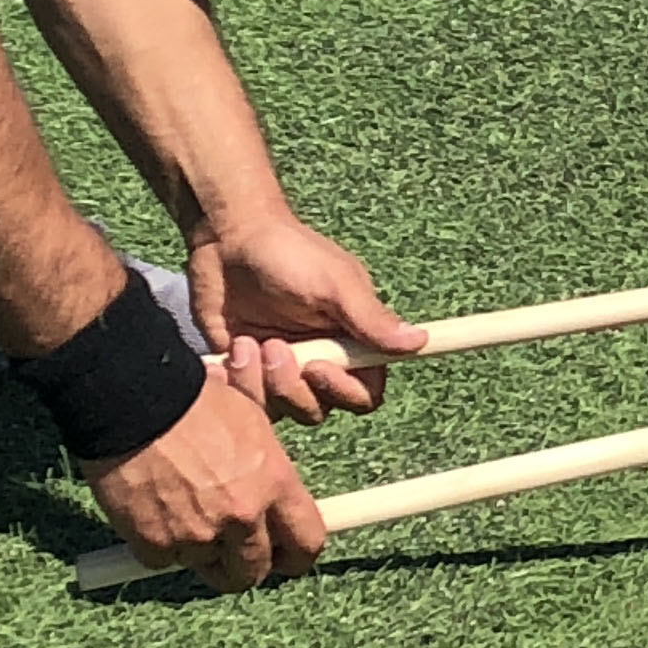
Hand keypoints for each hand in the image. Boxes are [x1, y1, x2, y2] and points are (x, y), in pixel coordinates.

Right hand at [85, 378, 324, 591]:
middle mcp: (242, 516)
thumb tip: (273, 509)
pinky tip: (152, 512)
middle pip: (253, 573)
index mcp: (274, 484)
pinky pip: (163, 560)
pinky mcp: (156, 544)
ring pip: (206, 567)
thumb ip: (267, 477)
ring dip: (198, 550)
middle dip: (243, 567)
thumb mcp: (253, 426)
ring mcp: (199, 535)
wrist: (134, 401)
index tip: (284, 557)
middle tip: (229, 553)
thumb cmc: (195, 401)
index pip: (306, 545)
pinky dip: (159, 545)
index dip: (295, 556)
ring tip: (183, 514)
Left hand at [188, 210, 429, 425]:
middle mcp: (318, 360)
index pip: (363, 393)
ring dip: (259, 383)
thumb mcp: (335, 283)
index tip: (317, 366)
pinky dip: (233, 385)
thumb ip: (372, 319)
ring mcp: (279, 368)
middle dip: (292, 387)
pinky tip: (227, 357)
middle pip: (318, 408)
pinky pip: (244, 401)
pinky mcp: (245, 370)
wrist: (227, 238)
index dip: (344, 391)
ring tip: (244, 345)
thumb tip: (420, 342)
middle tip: (273, 347)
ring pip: (279, 409)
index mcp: (350, 342)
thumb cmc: (288, 252)